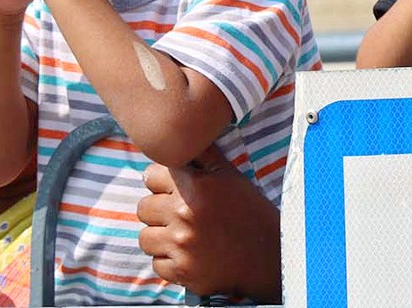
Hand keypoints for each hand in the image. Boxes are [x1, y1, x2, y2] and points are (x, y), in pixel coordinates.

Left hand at [137, 144, 280, 301]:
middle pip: (144, 207)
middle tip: (179, 214)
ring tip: (182, 234)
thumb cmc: (250, 212)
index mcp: (196, 186)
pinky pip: (156, 263)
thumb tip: (178, 139)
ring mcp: (181, 245)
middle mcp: (184, 215)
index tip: (173, 188)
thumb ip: (204, 155)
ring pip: (145, 237)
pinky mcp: (180, 271)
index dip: (162, 180)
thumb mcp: (231, 176)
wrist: (268, 255)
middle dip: (158, 209)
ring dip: (159, 236)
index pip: (151, 175)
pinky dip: (168, 260)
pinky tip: (188, 253)